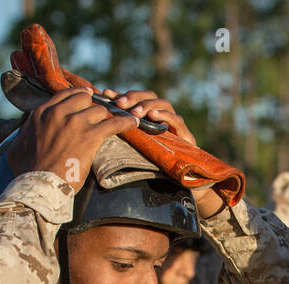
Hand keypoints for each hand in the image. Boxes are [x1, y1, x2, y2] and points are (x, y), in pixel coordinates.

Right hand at [5, 87, 139, 193]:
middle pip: (84, 99)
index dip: (78, 98)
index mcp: (42, 113)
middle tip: (102, 113)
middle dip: (94, 106)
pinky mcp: (90, 136)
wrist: (39, 184)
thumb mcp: (16, 146)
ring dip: (108, 117)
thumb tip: (21, 134)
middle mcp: (59, 113)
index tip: (86, 100)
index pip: (64, 95)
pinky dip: (125, 122)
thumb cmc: (27, 171)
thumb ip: (22, 134)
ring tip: (119, 120)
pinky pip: (114, 123)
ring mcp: (75, 123)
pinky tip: (134, 122)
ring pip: (99, 110)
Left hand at [101, 89, 224, 218]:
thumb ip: (125, 134)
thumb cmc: (157, 169)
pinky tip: (153, 116)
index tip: (107, 93)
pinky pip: (177, 121)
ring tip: (136, 112)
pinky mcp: (187, 136)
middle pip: (150, 96)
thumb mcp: (136, 149)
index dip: (123, 94)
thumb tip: (101, 123)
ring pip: (164, 104)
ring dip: (148, 105)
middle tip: (120, 104)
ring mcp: (176, 126)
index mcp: (151, 119)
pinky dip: (165, 116)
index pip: (137, 98)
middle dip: (134, 98)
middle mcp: (164, 119)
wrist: (184, 185)